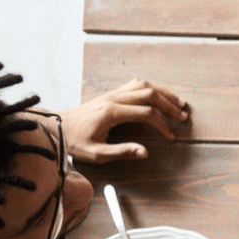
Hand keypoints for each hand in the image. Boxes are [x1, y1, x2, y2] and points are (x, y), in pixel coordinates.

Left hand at [58, 79, 189, 162]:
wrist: (56, 126)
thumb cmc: (75, 141)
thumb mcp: (97, 153)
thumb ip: (122, 151)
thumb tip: (145, 152)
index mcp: (112, 112)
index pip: (147, 114)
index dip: (163, 125)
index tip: (170, 136)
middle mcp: (113, 99)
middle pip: (149, 94)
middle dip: (169, 105)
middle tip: (183, 116)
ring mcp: (112, 94)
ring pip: (144, 85)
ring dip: (163, 92)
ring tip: (178, 102)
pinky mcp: (110, 94)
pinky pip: (135, 84)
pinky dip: (151, 88)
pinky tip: (159, 95)